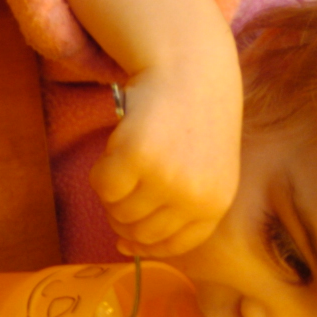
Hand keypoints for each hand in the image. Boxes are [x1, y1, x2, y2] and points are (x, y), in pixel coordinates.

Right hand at [62, 0, 244, 258]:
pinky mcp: (136, 155)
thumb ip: (174, 214)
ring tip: (130, 157)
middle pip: (138, 233)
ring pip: (118, 211)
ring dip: (114, 190)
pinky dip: (101, 171)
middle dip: (125, 212)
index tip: (131, 221)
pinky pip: (103, 187)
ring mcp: (165, 177)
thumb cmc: (194, 121)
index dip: (144, 239)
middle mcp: (193, 196)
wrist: (190, 67)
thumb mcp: (203, 172)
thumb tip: (125, 249)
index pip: (169, 247)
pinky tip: (119, 146)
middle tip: (131, 177)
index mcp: (215, 204)